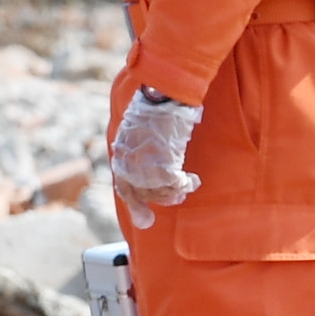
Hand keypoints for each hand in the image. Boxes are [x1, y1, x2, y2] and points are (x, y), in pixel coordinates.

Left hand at [108, 90, 203, 228]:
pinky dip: (185, 185)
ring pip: (160, 192)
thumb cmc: (152, 110)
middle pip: (143, 195)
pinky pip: (175, 184)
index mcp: (121, 155)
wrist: (161, 96)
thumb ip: (136, 150)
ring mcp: (146, 164)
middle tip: (176, 200)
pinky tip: (193, 181)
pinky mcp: (165, 162)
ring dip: (175, 193)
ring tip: (186, 186)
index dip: (135, 204)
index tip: (144, 219)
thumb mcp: (135, 131)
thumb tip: (144, 164)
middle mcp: (131, 164)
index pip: (124, 188)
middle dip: (159, 202)